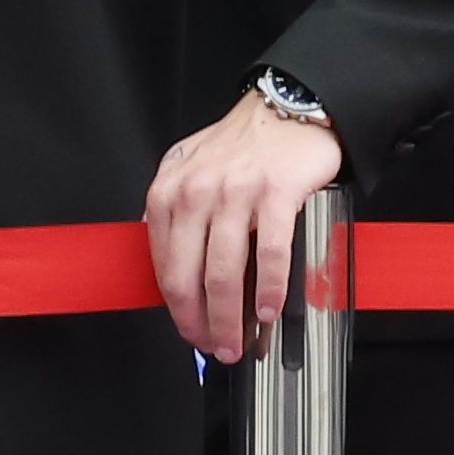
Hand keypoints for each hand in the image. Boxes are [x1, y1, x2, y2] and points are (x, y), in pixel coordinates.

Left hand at [145, 90, 344, 361]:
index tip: (193, 332)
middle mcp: (195, 194)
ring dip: (232, 318)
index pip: (165, 269)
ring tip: (241, 340)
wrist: (288, 108)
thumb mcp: (188, 169)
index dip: (178, 311)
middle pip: (189, 279)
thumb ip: (172, 211)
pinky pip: (271, 254)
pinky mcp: (276, 194)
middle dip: (201, 324)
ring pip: (224, 274)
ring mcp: (236, 194)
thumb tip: (170, 262)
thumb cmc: (243, 144)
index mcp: (168, 193)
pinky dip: (270, 289)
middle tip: (217, 347)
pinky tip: (270, 309)